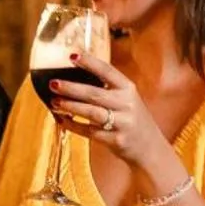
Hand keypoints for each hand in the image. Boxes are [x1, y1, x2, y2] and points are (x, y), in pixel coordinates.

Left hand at [46, 51, 170, 168]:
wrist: (150, 149)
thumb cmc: (132, 120)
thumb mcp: (128, 100)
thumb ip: (108, 90)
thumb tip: (74, 79)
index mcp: (129, 89)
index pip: (107, 71)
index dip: (89, 62)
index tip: (72, 56)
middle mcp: (127, 104)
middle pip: (94, 93)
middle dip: (72, 88)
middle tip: (53, 83)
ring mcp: (122, 123)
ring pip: (91, 113)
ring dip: (71, 107)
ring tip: (54, 102)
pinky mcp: (115, 140)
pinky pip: (89, 132)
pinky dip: (73, 126)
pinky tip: (61, 120)